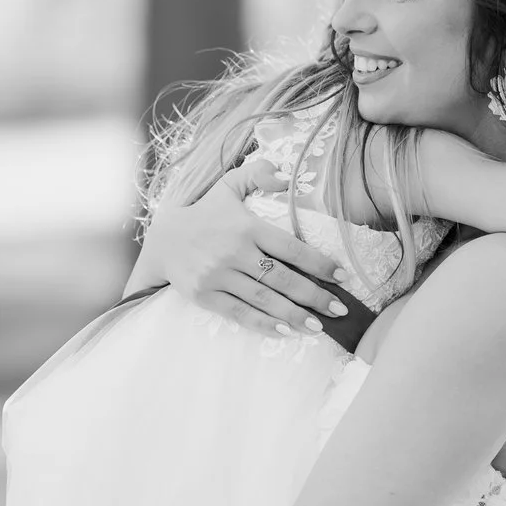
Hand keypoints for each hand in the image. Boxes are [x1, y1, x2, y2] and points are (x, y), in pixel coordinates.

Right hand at [142, 157, 352, 336]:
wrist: (163, 240)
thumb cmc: (205, 214)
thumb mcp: (228, 186)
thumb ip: (257, 173)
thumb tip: (286, 175)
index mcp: (246, 226)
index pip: (290, 247)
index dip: (319, 263)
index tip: (342, 277)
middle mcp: (234, 252)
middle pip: (282, 278)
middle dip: (314, 296)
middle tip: (339, 310)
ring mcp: (218, 275)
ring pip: (264, 299)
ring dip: (295, 315)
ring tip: (319, 327)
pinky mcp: (205, 295)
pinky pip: (239, 313)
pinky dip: (264, 324)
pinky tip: (286, 332)